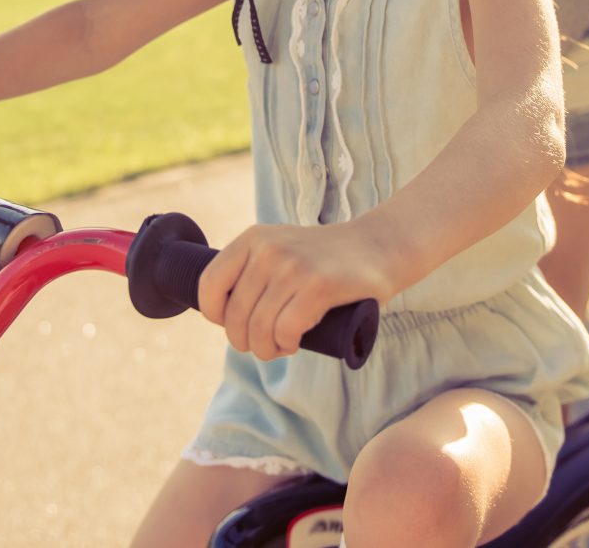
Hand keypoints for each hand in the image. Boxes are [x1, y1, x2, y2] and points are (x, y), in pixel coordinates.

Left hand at [197, 223, 393, 361]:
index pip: (208, 285)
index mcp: (253, 238)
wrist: (379, 246)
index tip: (234, 325)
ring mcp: (294, 267)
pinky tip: (295, 342)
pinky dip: (286, 345)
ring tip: (280, 346)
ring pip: (258, 328)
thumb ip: (253, 270)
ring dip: (267, 349)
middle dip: (245, 342)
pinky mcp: (319, 286)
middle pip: (235, 316)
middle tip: (264, 346)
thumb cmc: (325, 259)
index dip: (216, 315)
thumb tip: (220, 314)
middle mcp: (268, 249)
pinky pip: (285, 331)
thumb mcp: (281, 249)